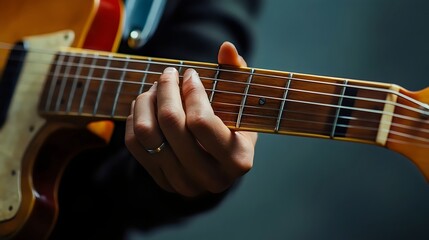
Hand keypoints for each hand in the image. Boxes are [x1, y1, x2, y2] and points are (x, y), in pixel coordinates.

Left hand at [125, 42, 257, 196]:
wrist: (220, 163)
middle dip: (167, 88)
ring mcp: (183, 183)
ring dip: (147, 101)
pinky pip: (134, 144)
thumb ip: (236, 74)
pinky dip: (135, 117)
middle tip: (169, 74)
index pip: (200, 121)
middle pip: (171, 124)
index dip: (192, 91)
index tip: (191, 74)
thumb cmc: (233, 128)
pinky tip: (147, 105)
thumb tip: (226, 47)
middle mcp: (210, 178)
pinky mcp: (162, 181)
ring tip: (156, 88)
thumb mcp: (241, 104)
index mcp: (237, 160)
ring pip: (147, 133)